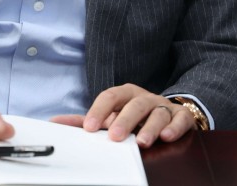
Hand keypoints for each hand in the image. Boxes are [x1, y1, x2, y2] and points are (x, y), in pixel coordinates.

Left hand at [49, 83, 195, 146]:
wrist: (168, 114)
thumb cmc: (134, 116)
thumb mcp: (110, 117)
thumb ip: (85, 120)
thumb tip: (55, 123)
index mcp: (125, 94)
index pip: (110, 97)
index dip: (99, 110)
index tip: (89, 128)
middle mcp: (144, 97)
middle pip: (134, 104)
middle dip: (124, 120)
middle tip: (114, 136)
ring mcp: (163, 106)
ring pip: (158, 112)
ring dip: (151, 127)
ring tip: (142, 141)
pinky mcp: (181, 116)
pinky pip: (180, 119)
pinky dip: (175, 127)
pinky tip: (167, 136)